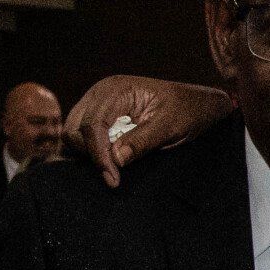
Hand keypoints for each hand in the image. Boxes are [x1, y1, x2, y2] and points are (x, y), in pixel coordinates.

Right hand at [64, 77, 232, 187]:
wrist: (195, 104)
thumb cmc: (186, 110)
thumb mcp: (170, 126)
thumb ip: (142, 141)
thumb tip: (116, 158)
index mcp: (116, 90)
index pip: (92, 125)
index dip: (99, 155)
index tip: (113, 179)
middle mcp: (100, 94)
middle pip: (75, 129)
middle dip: (91, 154)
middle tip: (115, 175)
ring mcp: (97, 104)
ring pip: (73, 133)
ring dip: (89, 154)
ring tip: (114, 169)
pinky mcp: (100, 116)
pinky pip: (82, 136)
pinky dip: (92, 151)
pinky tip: (111, 161)